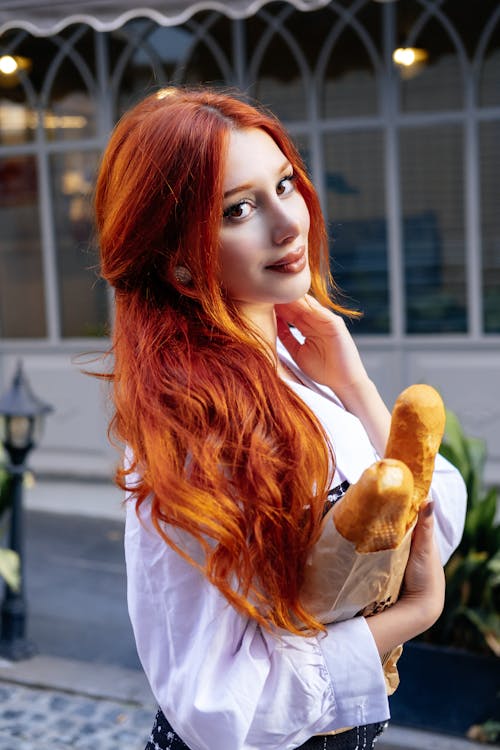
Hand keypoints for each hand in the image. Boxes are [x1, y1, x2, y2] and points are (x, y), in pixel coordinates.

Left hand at [275, 295, 368, 397]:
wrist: (344, 382)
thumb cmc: (323, 370)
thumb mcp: (298, 352)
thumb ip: (286, 337)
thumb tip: (271, 324)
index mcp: (308, 326)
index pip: (290, 311)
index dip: (276, 305)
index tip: (260, 299)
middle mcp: (317, 320)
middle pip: (297, 304)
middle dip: (282, 297)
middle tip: (266, 290)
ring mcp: (327, 320)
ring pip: (307, 304)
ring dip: (293, 298)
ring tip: (278, 291)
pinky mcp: (335, 324)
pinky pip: (320, 311)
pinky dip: (308, 305)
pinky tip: (296, 299)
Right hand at [366, 503, 444, 655]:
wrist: (419, 606)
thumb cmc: (427, 576)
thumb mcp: (425, 548)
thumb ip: (425, 525)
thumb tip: (428, 498)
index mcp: (421, 532)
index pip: (409, 508)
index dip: (399, 497)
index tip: (385, 484)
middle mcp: (410, 538)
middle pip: (395, 518)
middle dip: (384, 508)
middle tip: (367, 495)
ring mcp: (398, 549)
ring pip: (386, 531)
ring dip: (376, 523)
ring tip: (360, 508)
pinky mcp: (387, 559)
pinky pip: (379, 544)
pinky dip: (372, 537)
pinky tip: (360, 531)